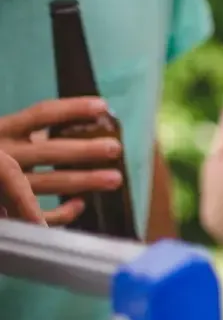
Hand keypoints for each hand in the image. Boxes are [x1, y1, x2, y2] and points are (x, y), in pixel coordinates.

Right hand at [0, 98, 124, 223]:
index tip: (102, 106)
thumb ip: (24, 131)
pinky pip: (37, 214)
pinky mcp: (2, 208)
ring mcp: (2, 183)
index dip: (72, 109)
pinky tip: (79, 205)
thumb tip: (67, 125)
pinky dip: (60, 212)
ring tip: (114, 179)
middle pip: (49, 151)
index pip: (40, 114)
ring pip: (48, 182)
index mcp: (0, 130)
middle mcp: (1, 153)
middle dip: (84, 150)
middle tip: (114, 148)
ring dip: (84, 182)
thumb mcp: (2, 134)